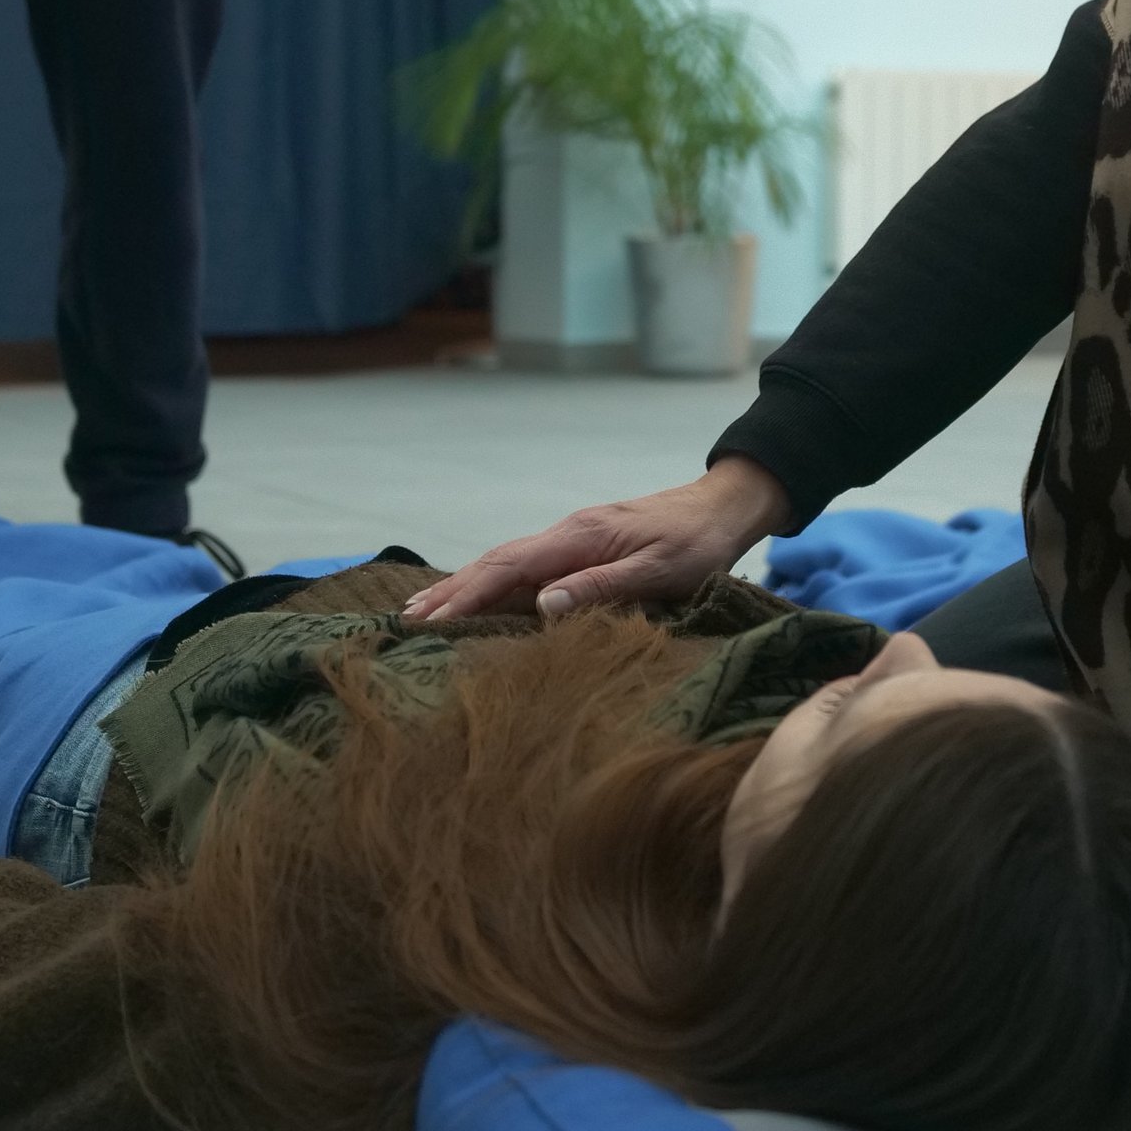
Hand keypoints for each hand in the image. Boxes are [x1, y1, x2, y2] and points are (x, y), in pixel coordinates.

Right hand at [400, 458, 788, 624]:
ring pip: (506, 562)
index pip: (508, 568)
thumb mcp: (659, 571)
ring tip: (428, 611)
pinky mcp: (582, 545)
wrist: (722, 507)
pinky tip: (481, 596)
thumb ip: (601, 587)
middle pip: (495, 562)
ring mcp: (572, 537)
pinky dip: (493, 581)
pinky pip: (526, 565)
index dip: (468, 597)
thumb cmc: (697, 543)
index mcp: (578, 537)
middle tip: (408, 620)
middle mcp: (566, 533)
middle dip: (451, 591)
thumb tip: (543, 605)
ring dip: (465, 586)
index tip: (433, 623)